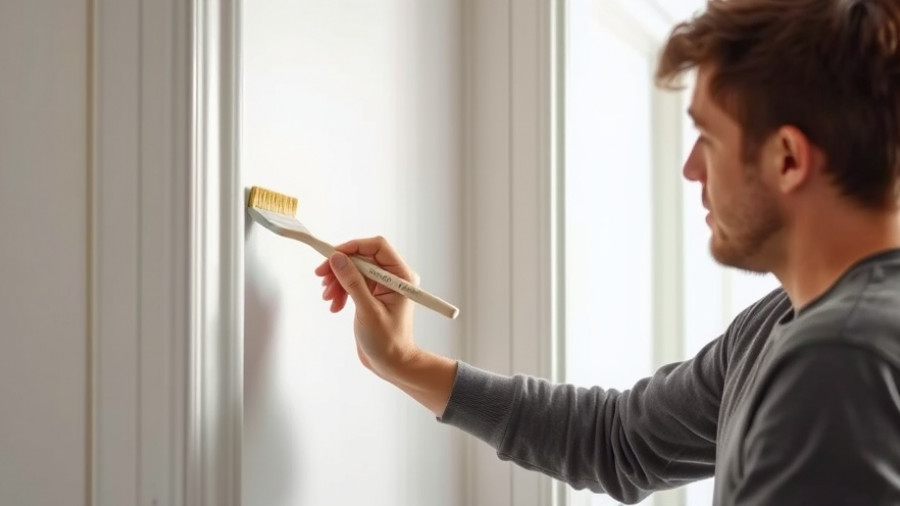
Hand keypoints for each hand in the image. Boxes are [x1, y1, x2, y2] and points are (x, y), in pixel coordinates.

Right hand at [314, 236, 418, 375]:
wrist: (391, 363)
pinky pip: (352, 283)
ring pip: (354, 270)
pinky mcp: (371, 294)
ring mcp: (381, 285)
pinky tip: (335, 305)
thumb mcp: (368, 310)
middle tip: (321, 277)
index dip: (353, 247)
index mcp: (400, 276)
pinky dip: (341, 291)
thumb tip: (338, 259)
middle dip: (341, 267)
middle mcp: (393, 277)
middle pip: (362, 257)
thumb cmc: (388, 342)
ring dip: (338, 281)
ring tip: (329, 298)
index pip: (378, 246)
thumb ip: (353, 283)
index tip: (332, 255)